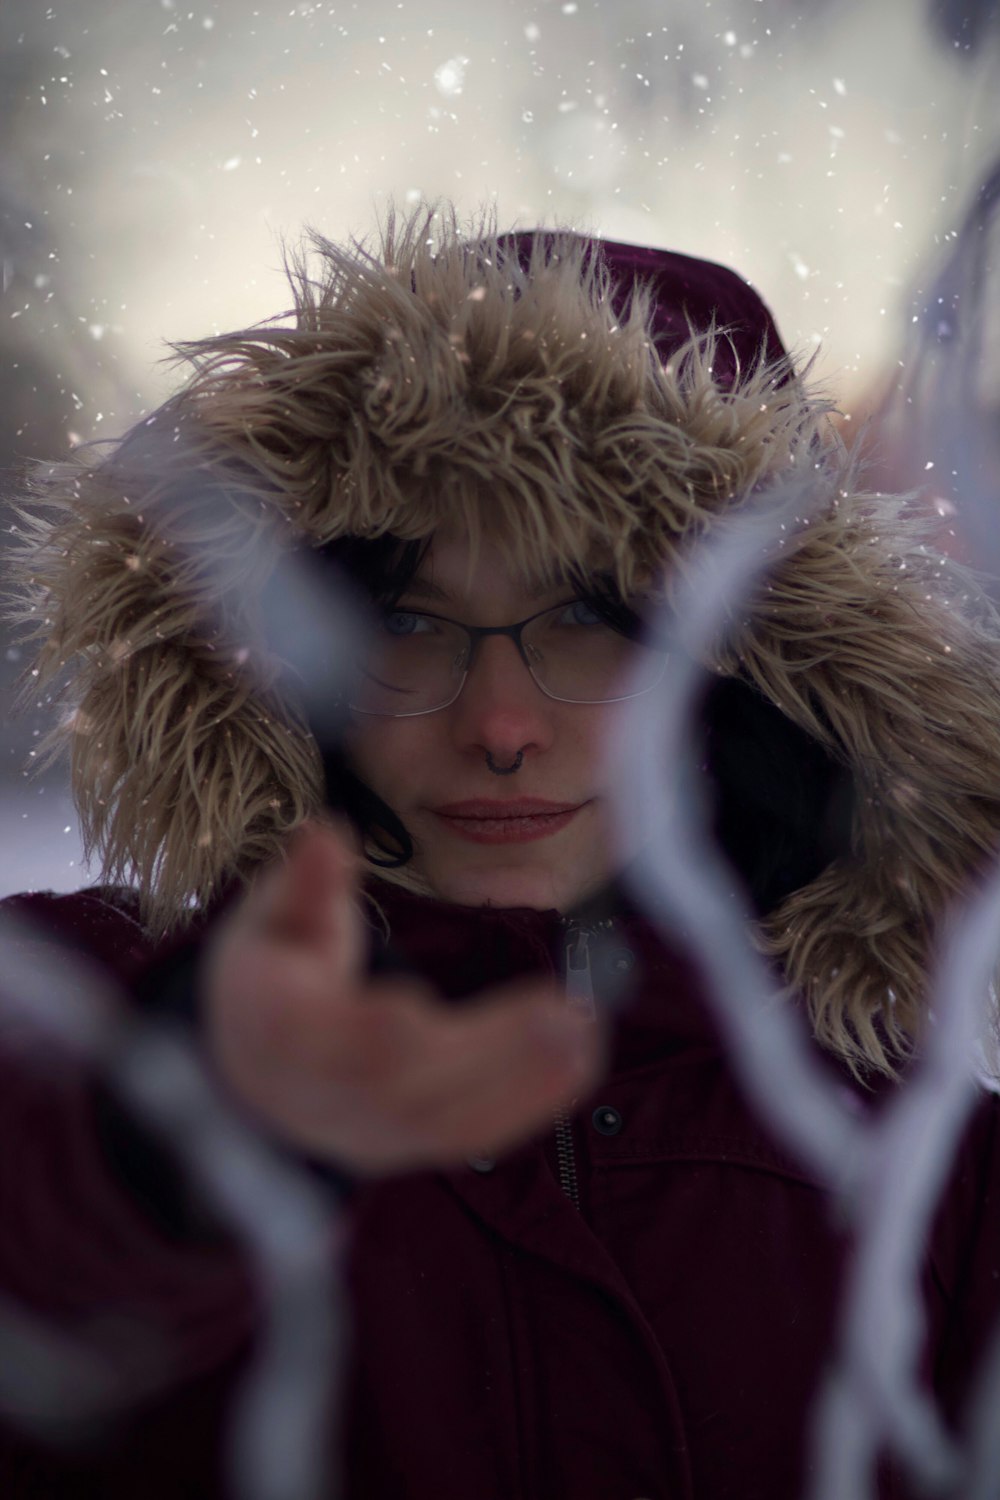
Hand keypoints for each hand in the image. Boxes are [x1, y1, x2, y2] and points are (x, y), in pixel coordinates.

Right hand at [203, 822, 601, 1173]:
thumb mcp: (271, 922)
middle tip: (566, 1013)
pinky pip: (479, 1134)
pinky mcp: (420, 1146)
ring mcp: (379, 1134)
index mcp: (287, 1040)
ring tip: (586, 1030)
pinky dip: (534, 1100)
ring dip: (528, 1079)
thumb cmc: (269, 983)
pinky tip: (582, 1059)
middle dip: (492, 1052)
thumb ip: (303, 884)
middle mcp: (332, 1101)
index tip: (424, 1001)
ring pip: (454, 1123)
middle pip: (413, 1088)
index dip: (387, 1032)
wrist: (260, 1076)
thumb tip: (326, 834)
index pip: (334, 1047)